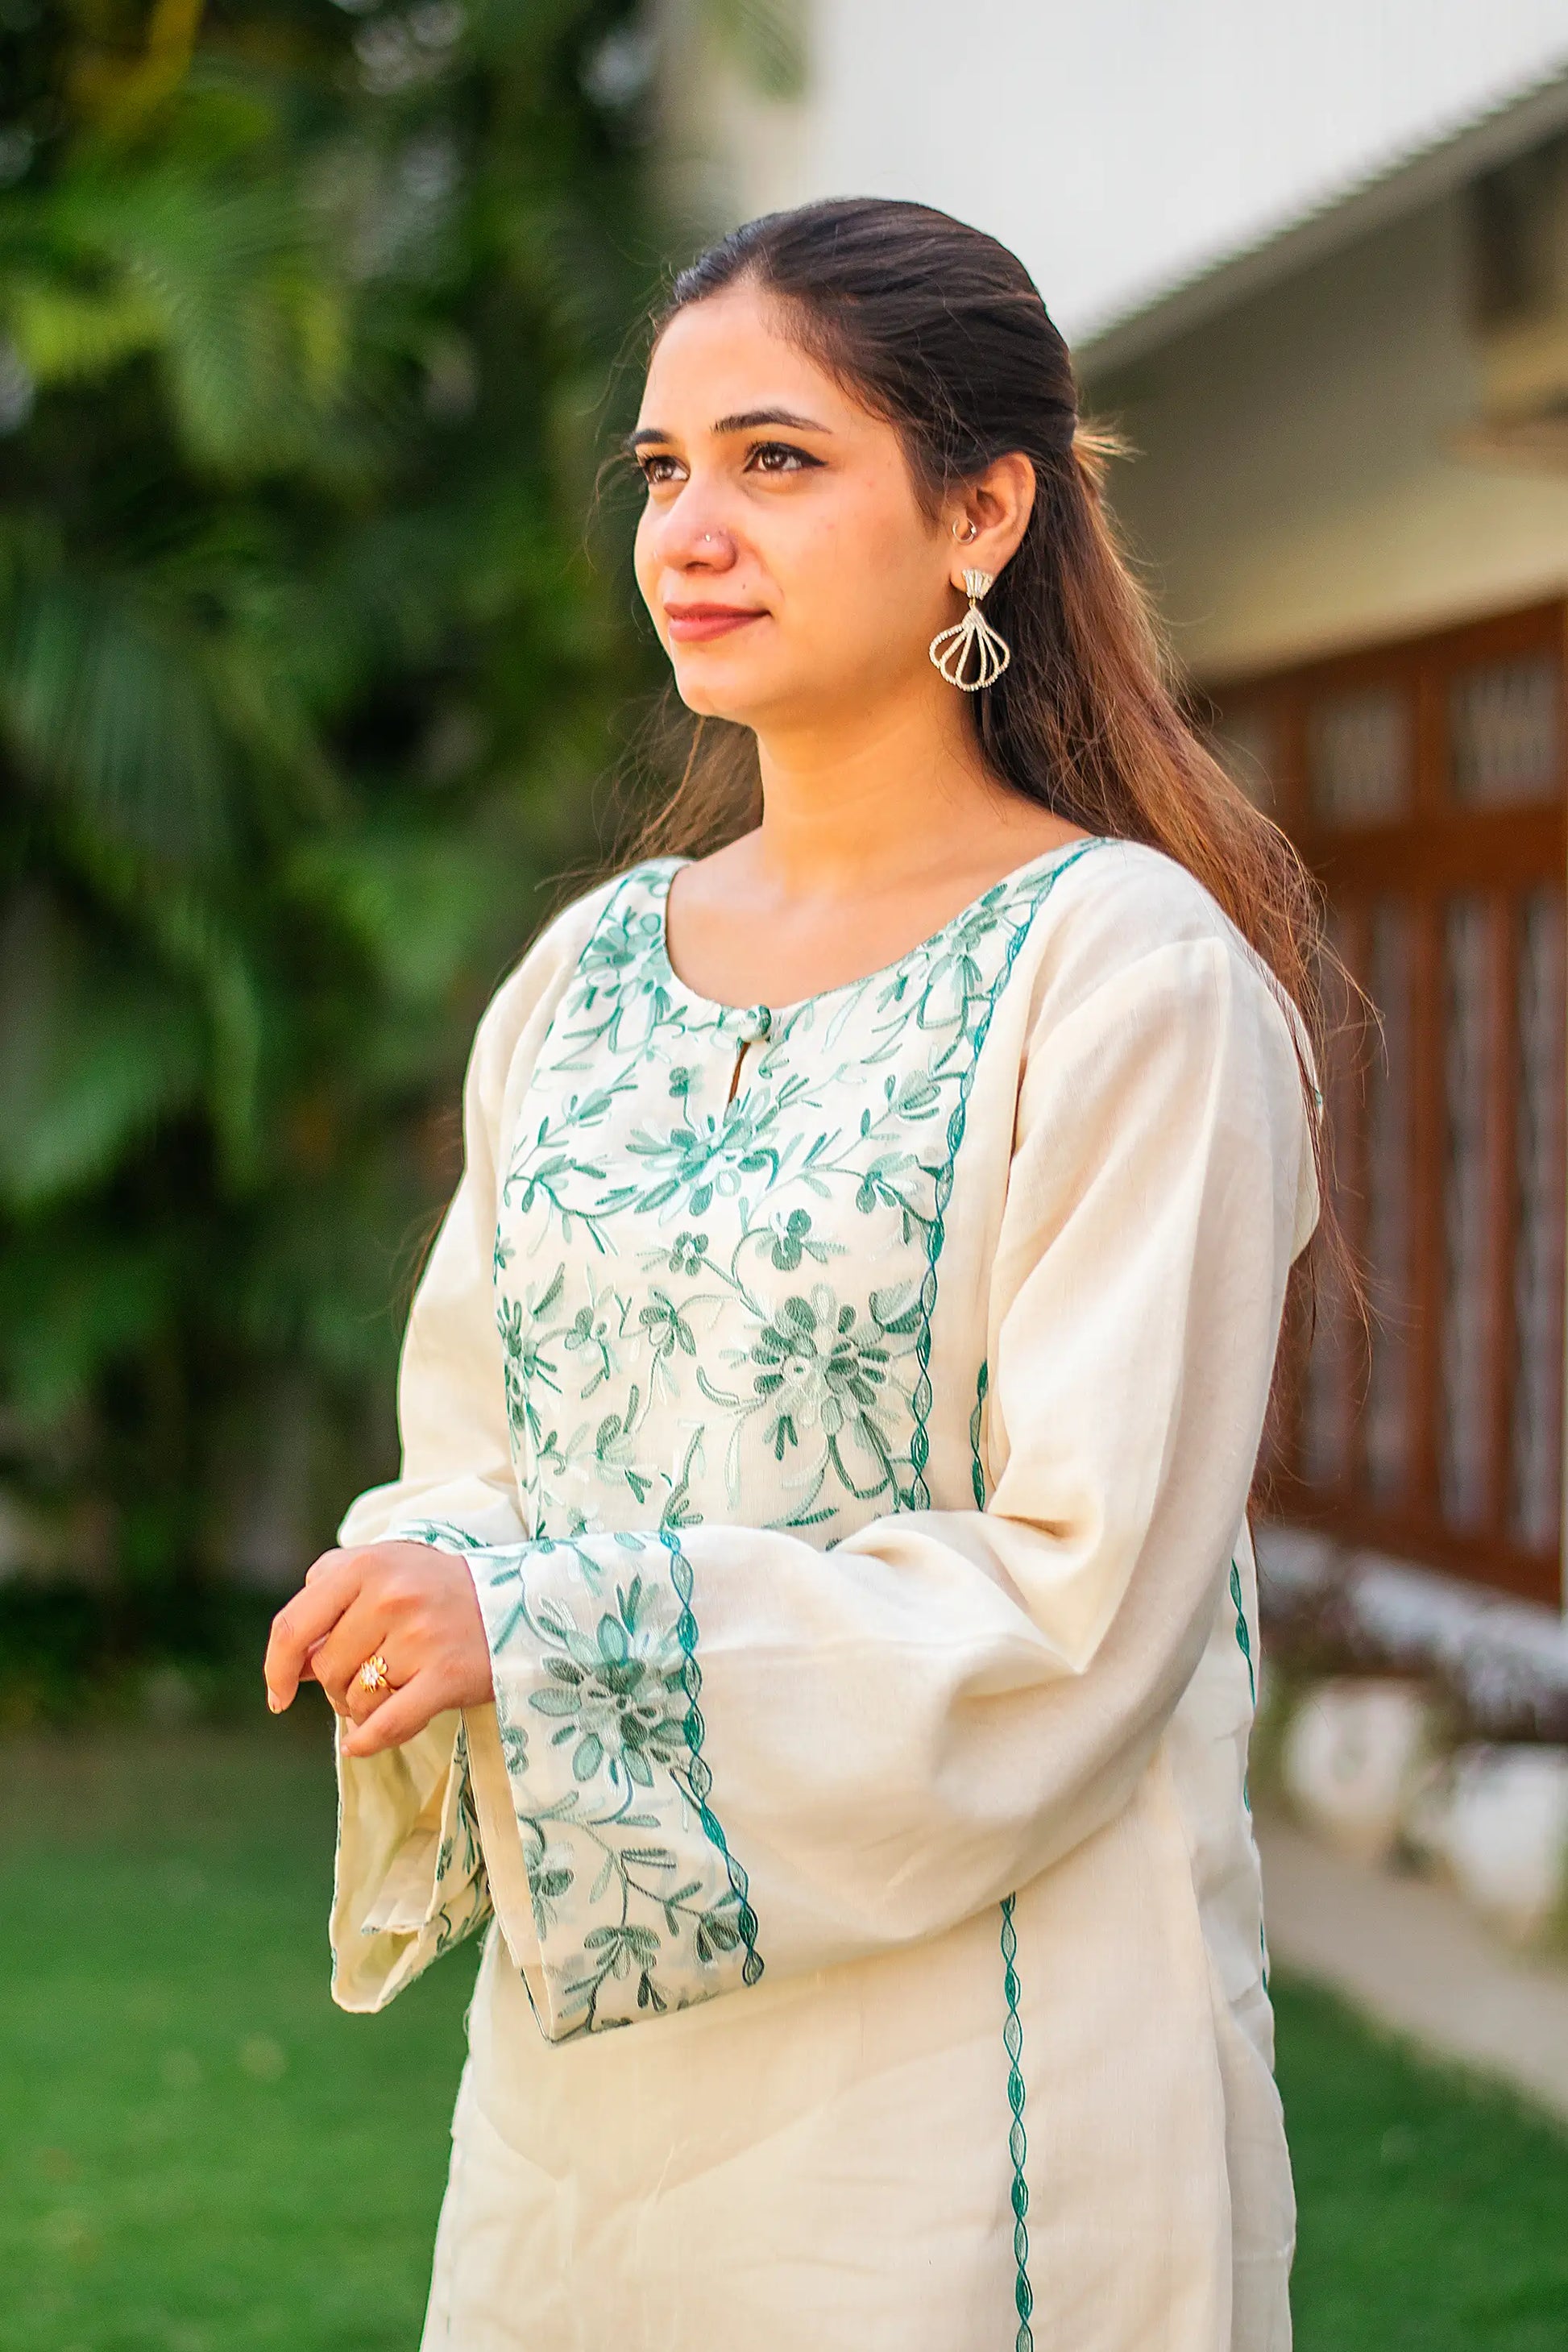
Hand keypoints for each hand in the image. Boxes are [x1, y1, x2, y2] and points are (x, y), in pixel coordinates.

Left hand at [263, 1539, 494, 1758]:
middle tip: (369, 1679)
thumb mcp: (381, 1573)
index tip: (279, 1696)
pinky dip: (368, 1740)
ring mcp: (421, 1635)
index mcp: (365, 1565)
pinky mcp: (448, 1674)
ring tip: (391, 1691)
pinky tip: (361, 1744)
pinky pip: (387, 1723)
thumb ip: (329, 1604)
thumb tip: (287, 1668)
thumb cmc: (436, 1590)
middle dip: (338, 1687)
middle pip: (326, 1669)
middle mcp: (391, 1596)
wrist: (518, 1601)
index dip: (276, 1668)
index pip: (294, 1627)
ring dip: (363, 1709)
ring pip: (356, 1699)